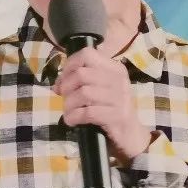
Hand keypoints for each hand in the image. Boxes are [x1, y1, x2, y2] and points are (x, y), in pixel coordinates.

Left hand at [53, 46, 152, 161]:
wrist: (130, 133)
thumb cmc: (110, 108)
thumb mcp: (98, 90)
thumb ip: (79, 82)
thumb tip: (57, 85)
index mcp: (114, 68)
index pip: (87, 54)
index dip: (69, 66)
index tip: (63, 80)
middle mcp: (119, 79)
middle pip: (81, 74)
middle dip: (67, 87)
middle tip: (65, 98)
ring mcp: (120, 97)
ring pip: (83, 93)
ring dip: (69, 104)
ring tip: (69, 111)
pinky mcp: (118, 115)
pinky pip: (88, 112)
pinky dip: (74, 117)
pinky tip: (72, 121)